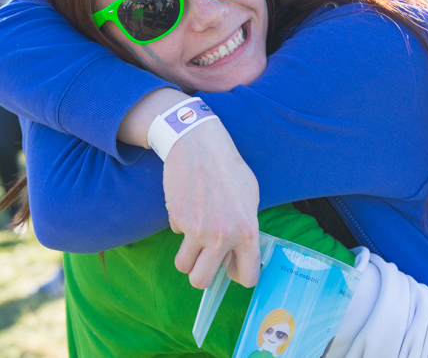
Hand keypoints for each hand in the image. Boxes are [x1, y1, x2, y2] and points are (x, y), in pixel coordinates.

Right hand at [163, 121, 260, 289]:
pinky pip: (177, 236)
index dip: (239, 276)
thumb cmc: (229, 169)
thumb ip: (246, 230)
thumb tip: (237, 256)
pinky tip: (190, 207)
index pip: (247, 277)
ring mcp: (197, 230)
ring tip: (195, 237)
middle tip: (206, 260)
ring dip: (188, 256)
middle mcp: (222, 237)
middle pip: (202, 282)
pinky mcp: (177, 220)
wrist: (200, 146)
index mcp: (247, 232)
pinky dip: (182, 227)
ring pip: (183, 265)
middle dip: (202, 274)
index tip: (233, 269)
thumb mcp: (250, 199)